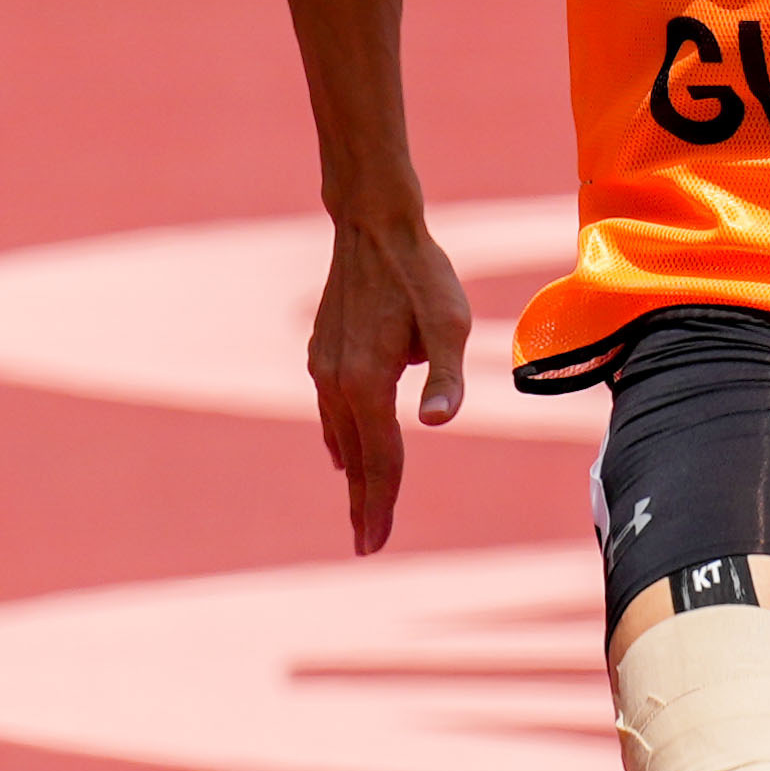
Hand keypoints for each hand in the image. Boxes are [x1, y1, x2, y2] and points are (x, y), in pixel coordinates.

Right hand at [307, 214, 473, 551]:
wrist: (373, 225)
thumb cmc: (421, 272)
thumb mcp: (448, 323)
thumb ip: (446, 376)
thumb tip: (438, 422)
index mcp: (366, 383)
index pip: (380, 459)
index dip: (382, 504)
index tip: (374, 544)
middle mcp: (336, 382)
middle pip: (357, 458)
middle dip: (365, 503)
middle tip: (367, 544)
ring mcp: (323, 367)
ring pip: (340, 435)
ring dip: (353, 474)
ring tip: (362, 507)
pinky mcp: (321, 353)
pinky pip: (330, 410)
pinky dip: (340, 438)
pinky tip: (342, 451)